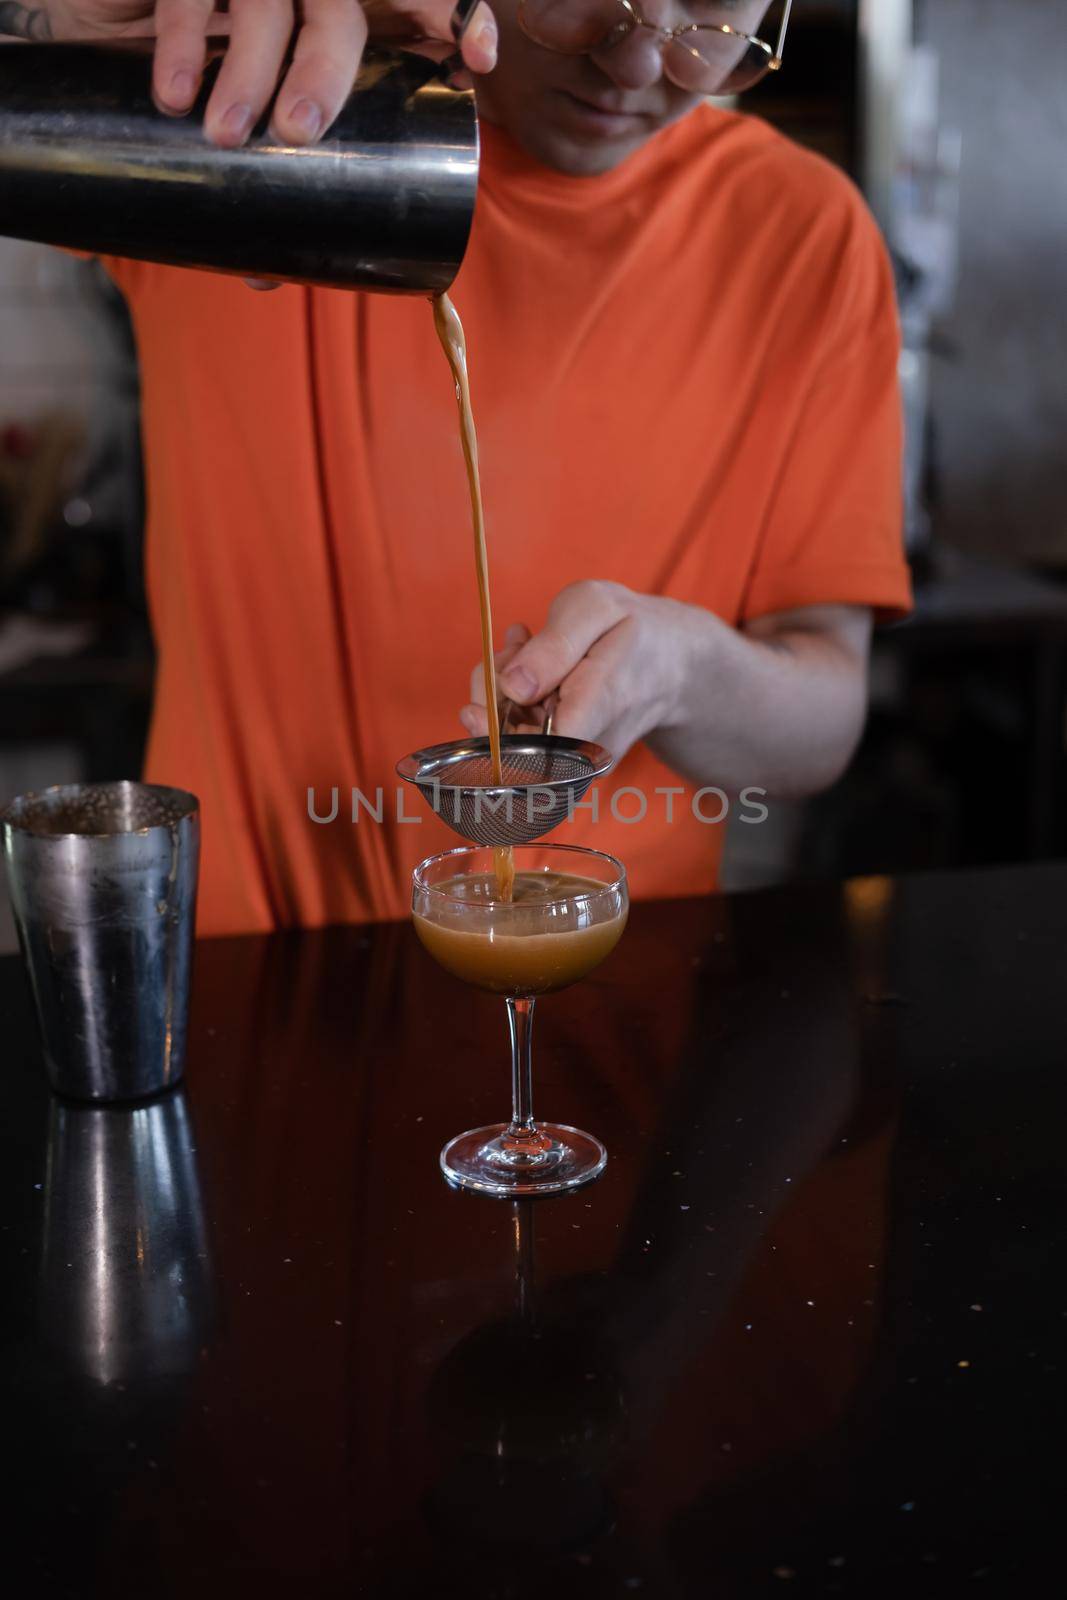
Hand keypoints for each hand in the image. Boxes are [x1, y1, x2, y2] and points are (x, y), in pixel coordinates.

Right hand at [41, 1, 497, 147]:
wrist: (113, 19)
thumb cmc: (216, 82)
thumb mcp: (257, 117)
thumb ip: (273, 178)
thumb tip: (268, 276)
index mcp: (346, 13)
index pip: (418, 0)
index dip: (455, 16)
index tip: (478, 63)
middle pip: (337, 11)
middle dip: (325, 68)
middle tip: (297, 129)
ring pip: (264, 1)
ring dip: (248, 67)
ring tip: (225, 133)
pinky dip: (183, 44)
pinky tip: (175, 93)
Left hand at [460, 582, 689, 763]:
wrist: (672, 662)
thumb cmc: (634, 630)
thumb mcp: (597, 609)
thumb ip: (555, 647)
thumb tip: (513, 687)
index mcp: (596, 711)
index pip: (531, 749)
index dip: (493, 726)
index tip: (490, 686)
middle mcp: (583, 749)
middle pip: (508, 744)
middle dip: (493, 690)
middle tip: (516, 643)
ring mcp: (572, 756)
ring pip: (508, 736)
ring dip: (501, 686)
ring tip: (527, 642)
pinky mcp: (563, 754)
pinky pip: (519, 732)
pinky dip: (512, 693)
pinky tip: (530, 659)